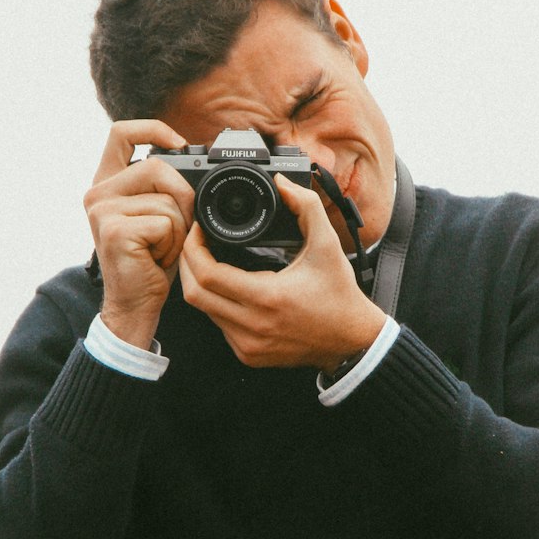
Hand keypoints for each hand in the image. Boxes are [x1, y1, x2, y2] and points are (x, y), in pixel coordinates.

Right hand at [84, 120, 195, 347]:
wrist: (134, 303)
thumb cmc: (149, 260)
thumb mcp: (155, 213)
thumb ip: (161, 185)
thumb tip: (192, 158)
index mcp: (107, 183)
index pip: (121, 133)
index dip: (153, 129)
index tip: (179, 143)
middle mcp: (98, 193)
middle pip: (157, 167)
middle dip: (183, 197)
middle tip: (176, 229)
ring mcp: (103, 211)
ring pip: (167, 199)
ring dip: (178, 229)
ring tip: (161, 248)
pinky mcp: (115, 230)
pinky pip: (165, 223)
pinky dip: (172, 244)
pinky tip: (155, 258)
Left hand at [178, 172, 386, 370]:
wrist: (352, 341)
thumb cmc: (339, 295)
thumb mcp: (327, 245)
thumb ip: (307, 207)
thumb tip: (283, 183)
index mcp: (267, 297)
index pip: (207, 274)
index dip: (194, 248)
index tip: (199, 230)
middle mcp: (253, 325)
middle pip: (194, 293)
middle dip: (187, 264)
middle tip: (195, 244)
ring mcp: (248, 345)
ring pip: (204, 311)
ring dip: (201, 284)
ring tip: (209, 262)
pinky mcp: (249, 356)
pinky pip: (218, 326)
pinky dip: (216, 306)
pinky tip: (228, 289)